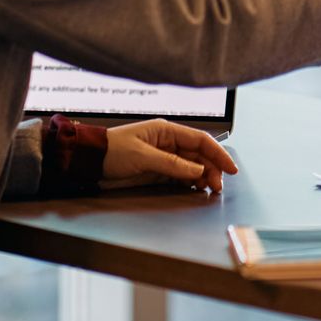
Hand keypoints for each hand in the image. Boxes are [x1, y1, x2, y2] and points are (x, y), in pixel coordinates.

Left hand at [101, 118, 237, 193]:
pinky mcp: (157, 170)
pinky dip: (190, 181)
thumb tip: (199, 169)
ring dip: (202, 177)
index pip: (200, 140)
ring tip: (208, 190)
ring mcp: (163, 156)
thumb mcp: (143, 157)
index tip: (231, 168)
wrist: (90, 162)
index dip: (218, 153)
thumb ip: (173, 164)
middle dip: (212, 169)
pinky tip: (195, 188)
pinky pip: (180, 175)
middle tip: (217, 187)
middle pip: (199, 155)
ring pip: (192, 166)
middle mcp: (168, 142)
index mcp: (166, 130)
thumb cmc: (112, 152)